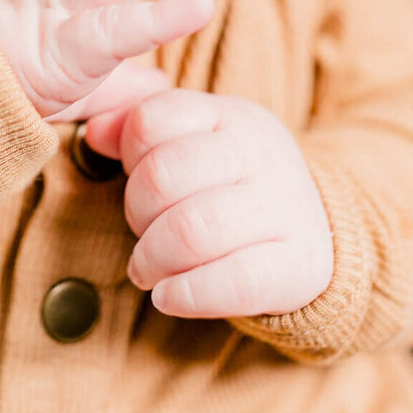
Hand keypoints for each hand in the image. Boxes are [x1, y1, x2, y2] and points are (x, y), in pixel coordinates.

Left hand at [85, 88, 333, 318]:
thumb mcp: (190, 143)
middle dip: (136, 213)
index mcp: (229, 115)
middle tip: (141, 234)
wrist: (317, 234)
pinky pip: (233, 282)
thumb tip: (95, 130)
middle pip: (163, 176)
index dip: (129, 157)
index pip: (151, 120)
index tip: (136, 179)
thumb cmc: (230, 186)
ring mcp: (286, 206)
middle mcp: (261, 152)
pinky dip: (187, 294)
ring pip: (192, 229)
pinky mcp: (300, 264)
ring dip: (153, 258)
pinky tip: (168, 297)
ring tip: (147, 271)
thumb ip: (136, 130)